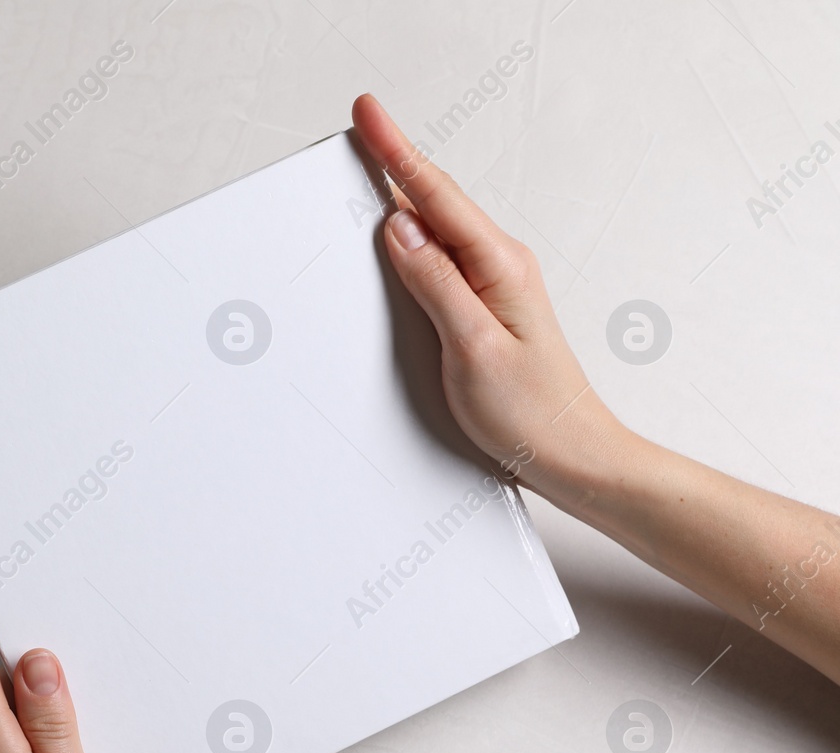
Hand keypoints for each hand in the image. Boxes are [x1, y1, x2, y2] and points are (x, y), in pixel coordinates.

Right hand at [351, 94, 839, 684]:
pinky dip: (414, 234)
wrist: (573, 454)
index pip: (436, 197)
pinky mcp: (484, 307)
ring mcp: (493, 285)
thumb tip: (400, 229)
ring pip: (438, 226)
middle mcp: (499, 266)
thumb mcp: (473, 347)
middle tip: (362, 126)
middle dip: (396, 160)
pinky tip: (399, 230)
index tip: (368, 116)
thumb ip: (436, 283)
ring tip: (373, 162)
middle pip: (437, 200)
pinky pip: (441, 256)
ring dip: (404, 192)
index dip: (397, 153)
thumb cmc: (532, 413)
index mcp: (498, 267)